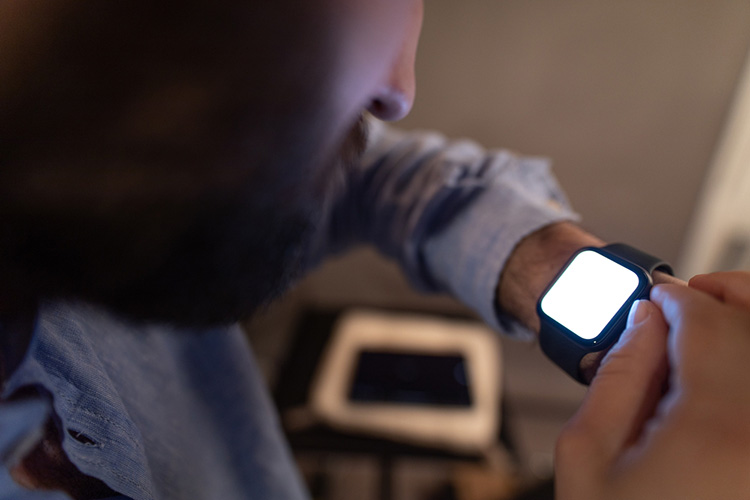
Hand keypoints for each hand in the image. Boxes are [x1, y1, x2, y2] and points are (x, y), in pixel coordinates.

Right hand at [555, 271, 749, 499]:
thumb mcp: (588, 453)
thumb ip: (618, 376)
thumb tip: (642, 323)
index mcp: (715, 432)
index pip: (710, 325)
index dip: (676, 297)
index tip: (655, 298)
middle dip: (721, 297)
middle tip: (689, 296)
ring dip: (740, 324)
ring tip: (709, 325)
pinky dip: (742, 362)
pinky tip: (721, 365)